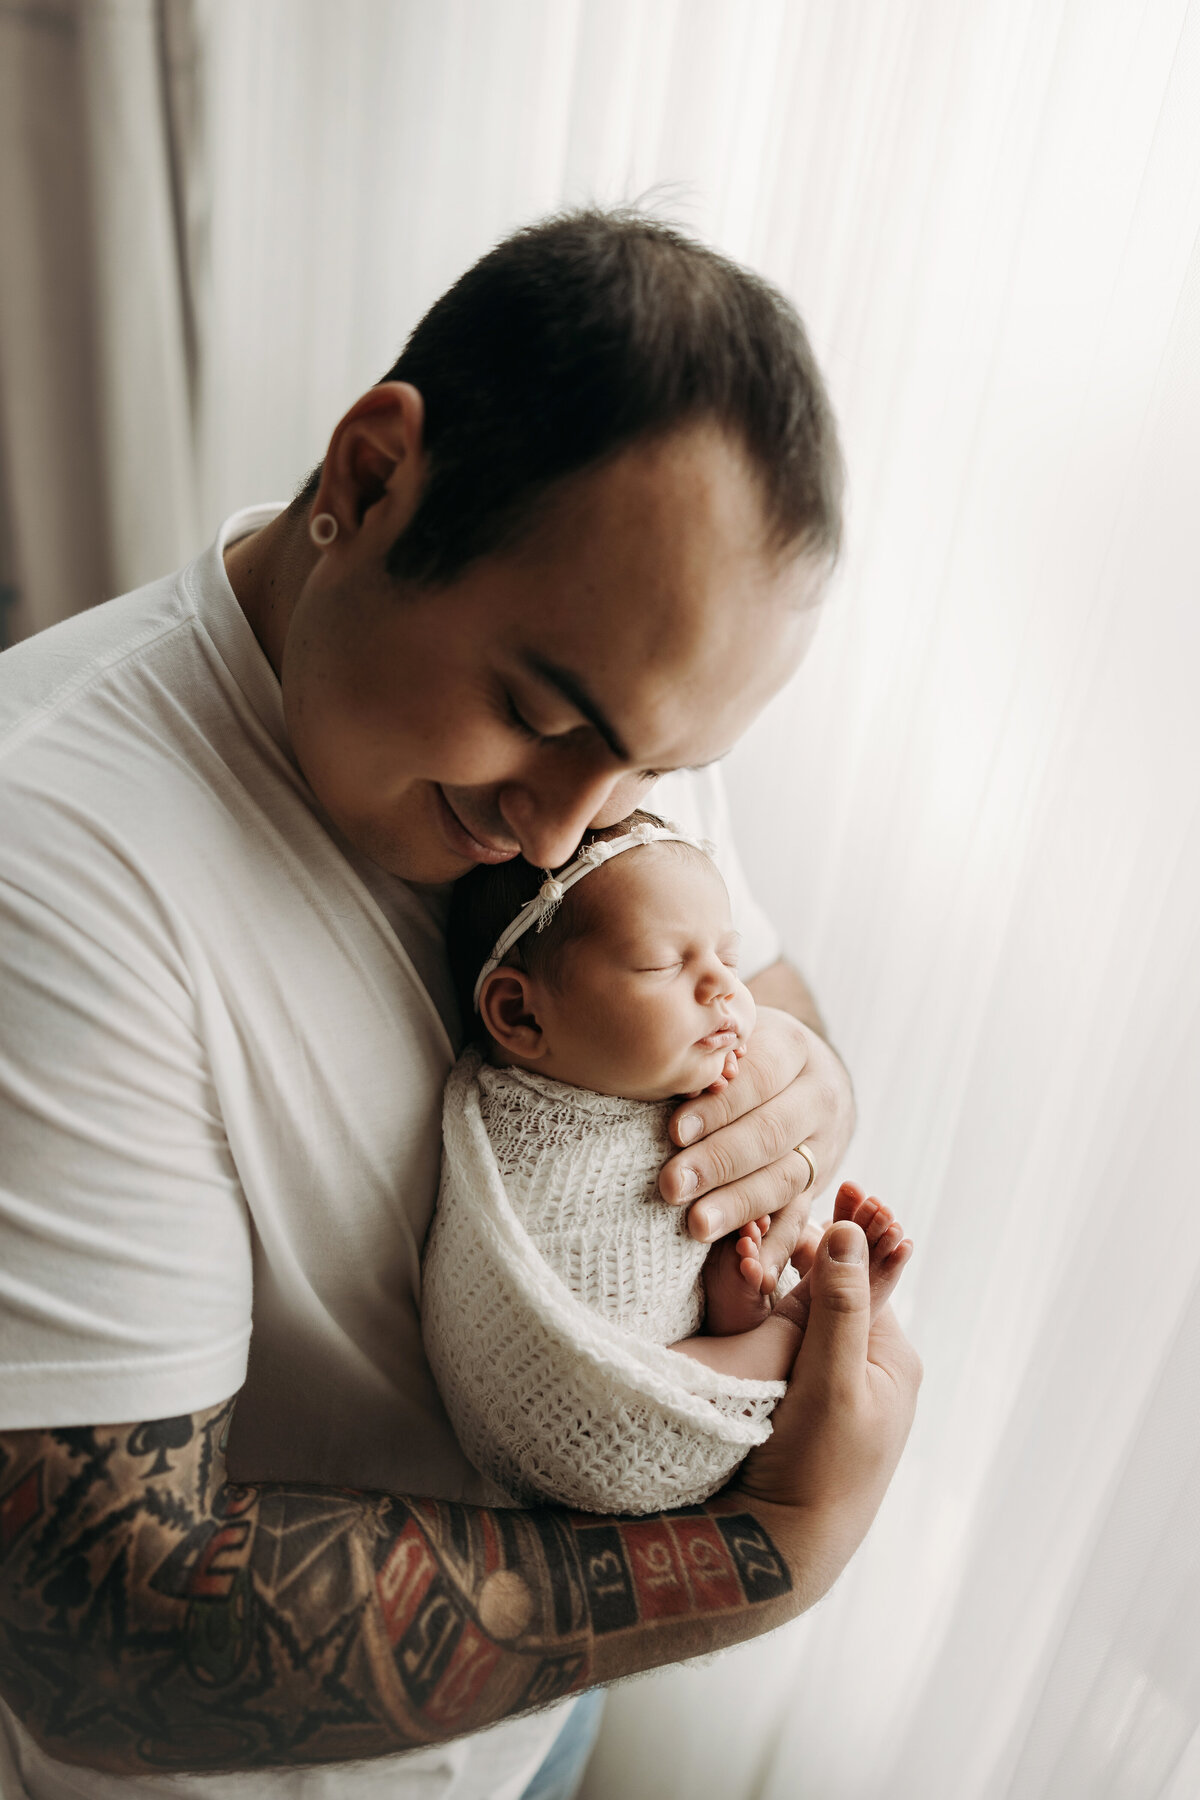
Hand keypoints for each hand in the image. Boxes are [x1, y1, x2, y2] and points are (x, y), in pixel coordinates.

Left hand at [660, 1007, 855, 1289]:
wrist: (816, 1076)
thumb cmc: (751, 1052)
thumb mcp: (739, 1035)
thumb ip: (713, 1053)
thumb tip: (671, 1073)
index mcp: (796, 1050)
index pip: (759, 1078)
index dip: (718, 1107)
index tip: (674, 1131)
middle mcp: (820, 1099)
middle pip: (770, 1134)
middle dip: (718, 1163)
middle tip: (670, 1185)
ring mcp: (826, 1147)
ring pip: (785, 1179)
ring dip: (740, 1206)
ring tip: (696, 1227)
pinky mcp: (820, 1187)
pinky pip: (801, 1221)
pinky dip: (776, 1249)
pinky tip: (751, 1271)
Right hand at [730, 1221, 921, 1596]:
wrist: (781, 1549)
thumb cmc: (817, 1469)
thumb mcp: (833, 1380)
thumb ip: (839, 1305)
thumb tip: (852, 1229)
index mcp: (892, 1358)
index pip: (867, 1274)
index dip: (847, 1230)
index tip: (836, 1182)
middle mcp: (867, 1369)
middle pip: (836, 1287)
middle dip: (810, 1245)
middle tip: (777, 1201)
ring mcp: (831, 1387)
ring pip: (807, 1311)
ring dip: (784, 1272)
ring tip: (755, 1233)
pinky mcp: (796, 1403)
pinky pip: (786, 1339)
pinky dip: (768, 1307)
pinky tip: (743, 1283)